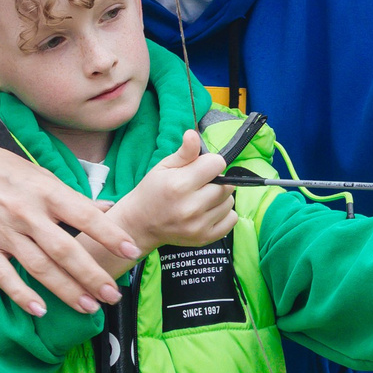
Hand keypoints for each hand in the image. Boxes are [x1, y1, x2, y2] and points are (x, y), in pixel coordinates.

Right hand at [115, 131, 237, 253]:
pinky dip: (224, 213)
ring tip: (202, 198)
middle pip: (226, 184)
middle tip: (200, 184)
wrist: (140, 224)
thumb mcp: (164, 167)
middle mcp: (191, 207)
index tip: (200, 168)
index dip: (210, 163)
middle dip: (216, 180)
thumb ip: (184, 152)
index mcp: (180, 185)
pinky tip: (208, 211)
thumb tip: (193, 134)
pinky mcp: (205, 238)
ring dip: (220, 197)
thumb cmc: (152, 191)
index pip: (217, 164)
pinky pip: (232, 219)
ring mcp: (199, 225)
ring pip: (230, 201)